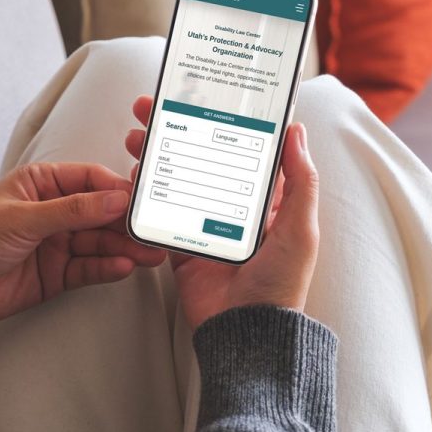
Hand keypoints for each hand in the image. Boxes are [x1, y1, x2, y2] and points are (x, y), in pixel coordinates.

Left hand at [0, 162, 164, 348]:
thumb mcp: (23, 218)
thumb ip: (72, 210)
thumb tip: (114, 198)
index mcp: (41, 184)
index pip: (89, 180)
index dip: (117, 188)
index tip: (142, 199)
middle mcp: (52, 213)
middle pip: (100, 214)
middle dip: (127, 223)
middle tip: (154, 231)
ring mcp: (56, 244)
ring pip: (99, 243)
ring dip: (124, 248)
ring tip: (149, 254)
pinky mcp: (56, 275)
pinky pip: (89, 269)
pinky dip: (106, 268)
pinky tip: (123, 268)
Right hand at [125, 96, 319, 328]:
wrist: (247, 332)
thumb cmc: (281, 284)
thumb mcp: (300, 228)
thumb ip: (299, 180)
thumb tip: (296, 131)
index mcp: (264, 202)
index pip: (238, 150)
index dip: (217, 122)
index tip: (195, 98)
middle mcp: (231, 210)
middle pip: (199, 158)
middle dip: (173, 131)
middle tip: (149, 109)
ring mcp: (203, 226)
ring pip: (174, 179)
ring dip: (154, 156)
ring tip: (135, 138)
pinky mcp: (180, 247)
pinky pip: (158, 216)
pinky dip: (143, 196)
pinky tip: (131, 177)